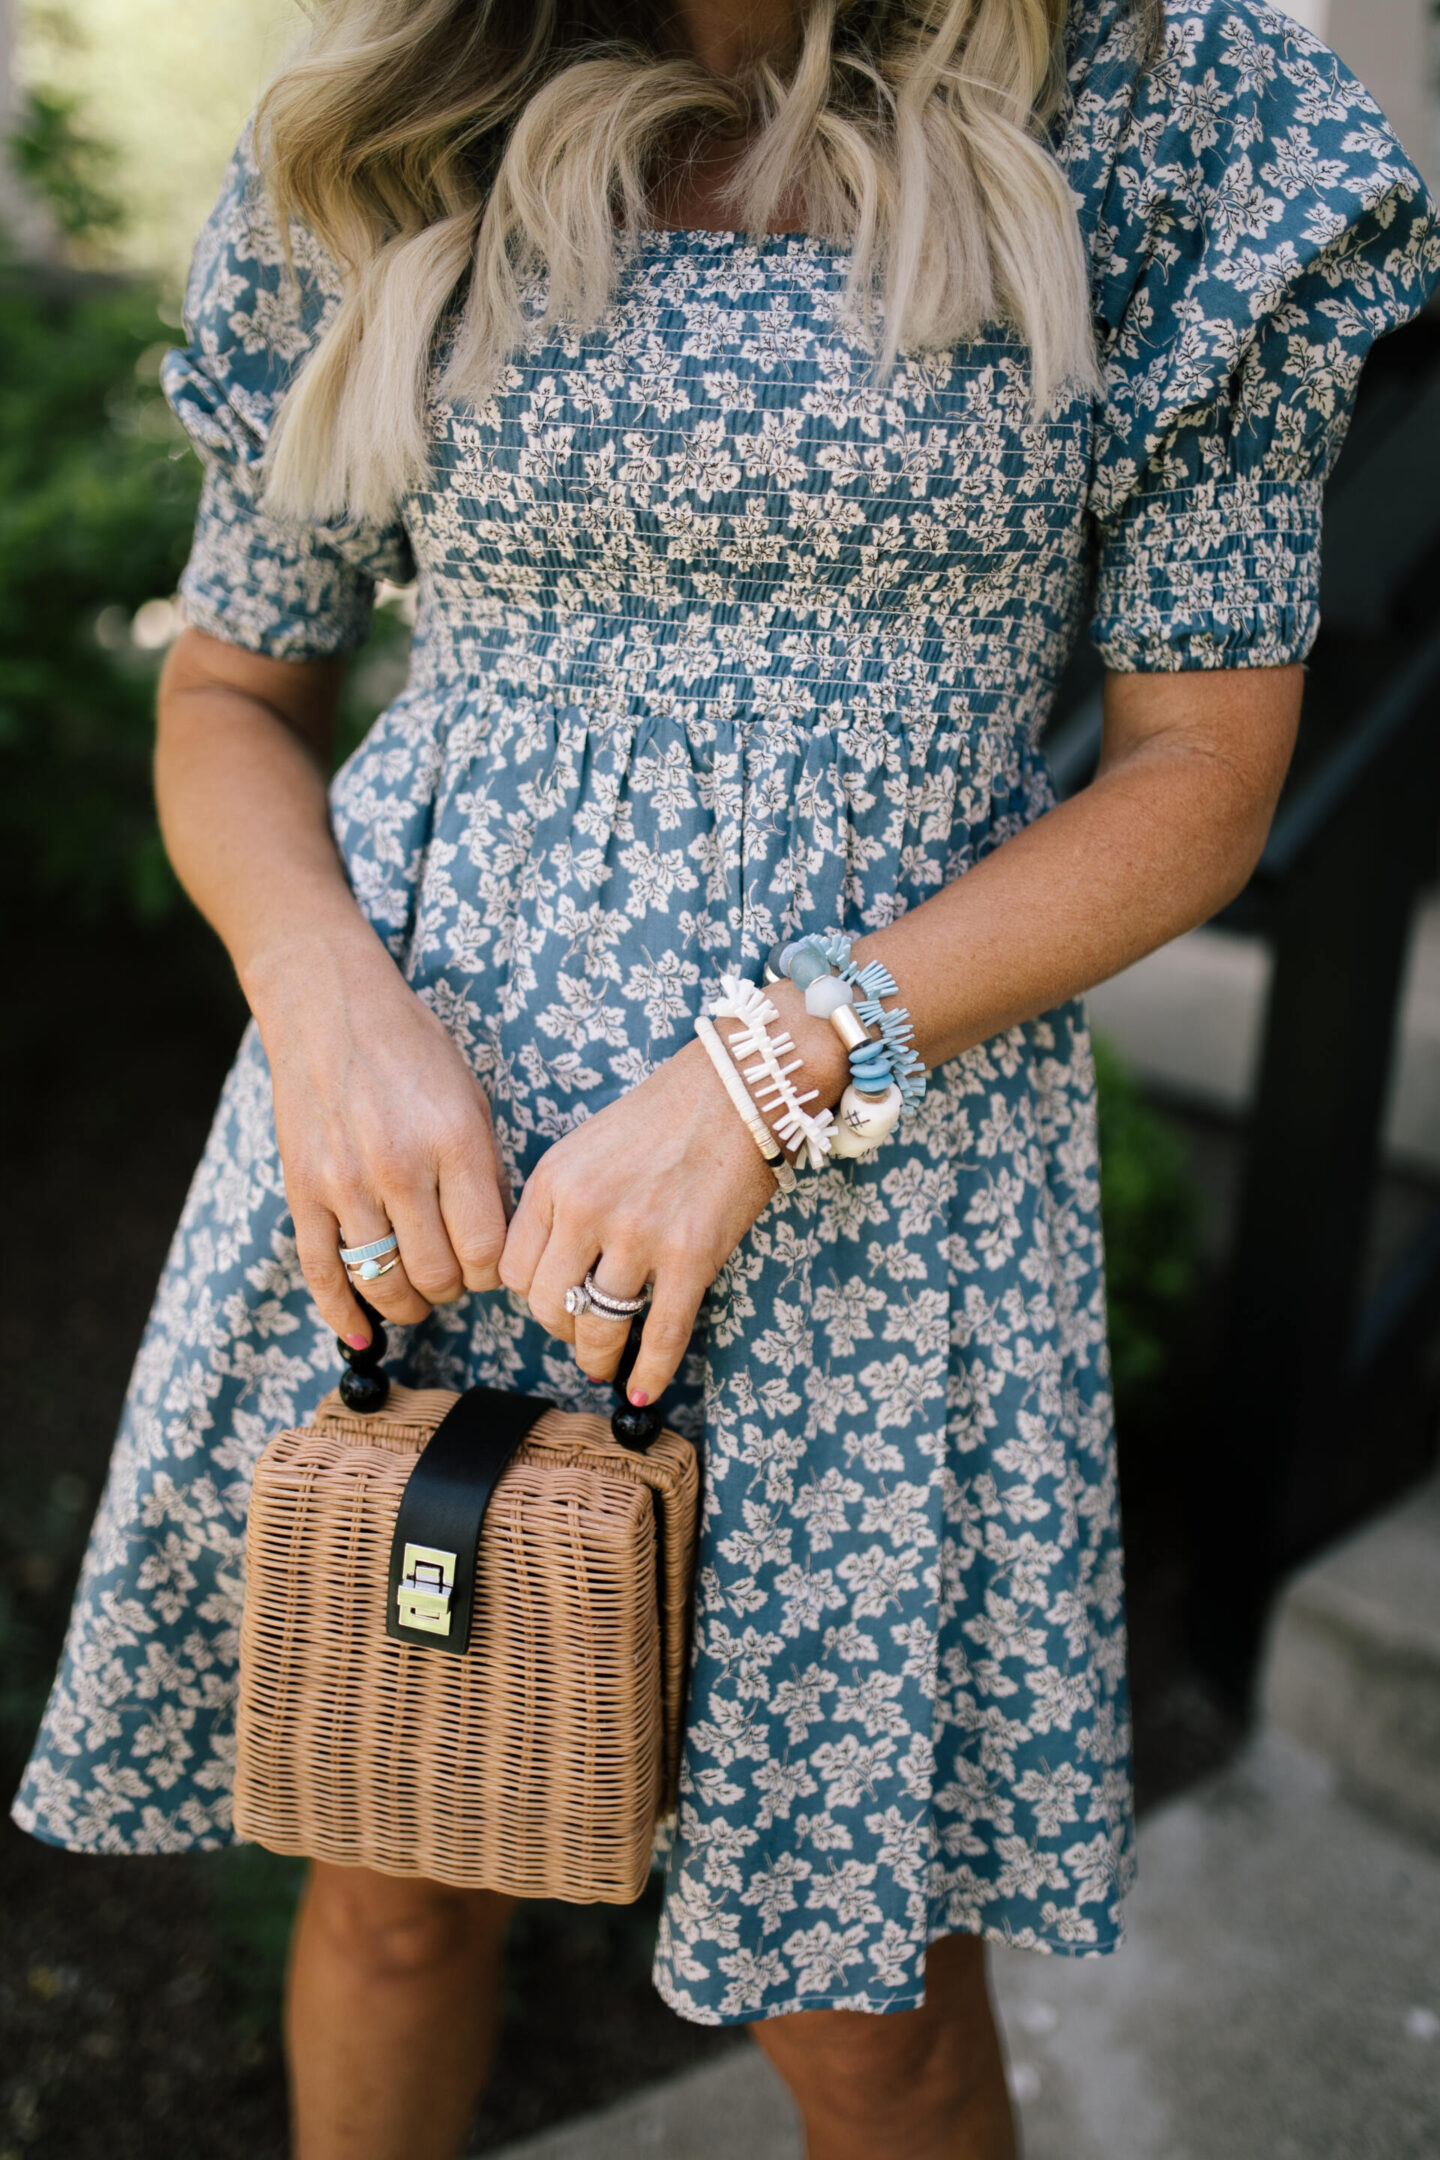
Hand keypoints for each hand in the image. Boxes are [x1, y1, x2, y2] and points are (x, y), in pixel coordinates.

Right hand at [251, 927, 511, 1347]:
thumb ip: (485, 1172)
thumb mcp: (470, 1099)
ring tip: (418, 1298)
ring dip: (407, 1305)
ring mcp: (344, 1182)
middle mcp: (400, 1167)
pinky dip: (341, 1314)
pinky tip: (361, 1334)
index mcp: (454, 1142)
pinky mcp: (302, 1190)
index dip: (494, 1275)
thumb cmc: (412, 1050)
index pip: (486, 1249)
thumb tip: (496, 1246)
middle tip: (455, 1279)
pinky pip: (321, 1272)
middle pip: (437, 1275)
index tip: (491, 1268)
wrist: (328, 1007)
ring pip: (382, 1283)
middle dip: (454, 1290)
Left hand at [499, 985, 847, 1404]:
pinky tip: (643, 1392)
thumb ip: (561, 1203)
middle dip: (561, 1330)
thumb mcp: (587, 1146)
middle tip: (580, 1332)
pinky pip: (663, 1334)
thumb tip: (553, 1274)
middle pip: (547, 1307)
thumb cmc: (666, 1115)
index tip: (552, 1298)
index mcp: (553, 1180)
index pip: (514, 1270)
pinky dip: (651, 1372)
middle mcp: (586, 1209)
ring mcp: (639, 1236)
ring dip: (599, 1355)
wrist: (740, 1086)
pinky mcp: (692, 1257)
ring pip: (600, 1328)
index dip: (532, 1294)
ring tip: (604, 1363)